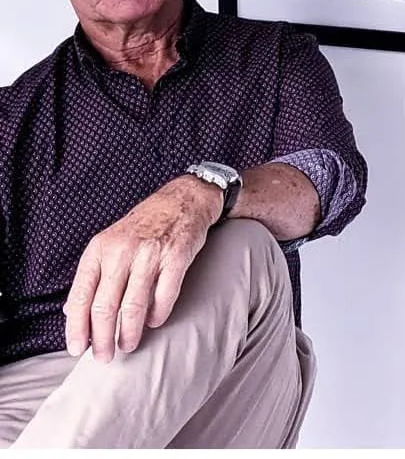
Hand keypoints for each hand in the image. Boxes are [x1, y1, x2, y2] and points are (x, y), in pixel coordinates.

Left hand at [64, 176, 220, 362]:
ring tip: (127, 345)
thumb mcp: (109, 242)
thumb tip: (72, 311)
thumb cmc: (143, 225)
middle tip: (104, 356)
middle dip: (102, 339)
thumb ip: (93, 275)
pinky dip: (157, 316)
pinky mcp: (176, 257)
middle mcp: (121, 251)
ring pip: (133, 307)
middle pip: (104, 307)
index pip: (80, 297)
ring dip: (129, 333)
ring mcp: (150, 254)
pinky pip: (164, 296)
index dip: (77, 328)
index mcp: (99, 249)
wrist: (182, 200)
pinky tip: (153, 322)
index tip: (78, 348)